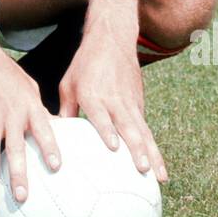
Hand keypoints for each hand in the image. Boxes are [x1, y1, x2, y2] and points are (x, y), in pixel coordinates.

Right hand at [0, 45, 60, 211]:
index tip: (57, 167)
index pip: (44, 129)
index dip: (49, 148)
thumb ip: (38, 109)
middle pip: (15, 150)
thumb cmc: (5, 73)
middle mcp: (11, 114)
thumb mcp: (28, 86)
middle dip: (19, 176)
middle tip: (23, 198)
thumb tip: (55, 129)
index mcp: (29, 105)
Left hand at [59, 36, 167, 182]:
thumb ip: (66, 111)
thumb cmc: (85, 65)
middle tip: (142, 169)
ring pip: (144, 132)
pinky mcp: (139, 105)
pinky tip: (157, 167)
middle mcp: (115, 100)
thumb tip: (57, 139)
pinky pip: (146, 130)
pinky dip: (153, 148)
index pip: (101, 114)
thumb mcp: (68, 84)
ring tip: (160, 177)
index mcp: (93, 94)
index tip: (113, 147)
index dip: (107, 130)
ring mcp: (130, 103)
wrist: (112, 39)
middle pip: (129, 127)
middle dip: (137, 149)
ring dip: (152, 154)